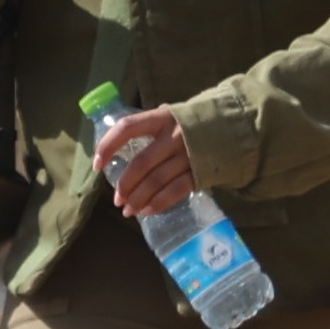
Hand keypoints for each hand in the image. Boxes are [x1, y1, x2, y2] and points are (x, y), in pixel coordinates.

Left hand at [91, 101, 196, 219]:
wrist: (233, 127)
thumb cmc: (189, 125)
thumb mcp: (168, 118)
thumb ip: (146, 131)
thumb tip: (115, 155)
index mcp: (161, 118)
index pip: (127, 128)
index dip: (108, 145)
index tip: (96, 164)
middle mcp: (174, 135)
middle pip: (142, 163)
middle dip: (125, 184)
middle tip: (116, 200)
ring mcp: (189, 154)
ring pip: (157, 180)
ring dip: (139, 198)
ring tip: (128, 210)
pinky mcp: (200, 172)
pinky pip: (176, 191)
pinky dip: (159, 203)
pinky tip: (147, 211)